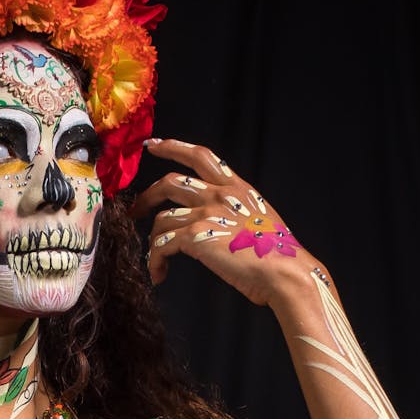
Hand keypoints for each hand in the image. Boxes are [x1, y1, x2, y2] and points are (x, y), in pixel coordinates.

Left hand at [131, 138, 327, 306]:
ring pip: (162, 219)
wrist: (285, 271)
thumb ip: (237, 213)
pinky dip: (155, 260)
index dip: (174, 147)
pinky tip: (159, 273)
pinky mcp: (196, 236)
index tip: (153, 145)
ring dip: (153, 241)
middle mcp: (219, 195)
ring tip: (155, 261)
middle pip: (170, 182)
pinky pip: (161, 245)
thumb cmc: (277, 255)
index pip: (201, 155)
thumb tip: (220, 226)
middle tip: (135, 211)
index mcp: (237, 187)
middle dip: (147, 196)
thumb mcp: (261, 220)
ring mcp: (206, 214)